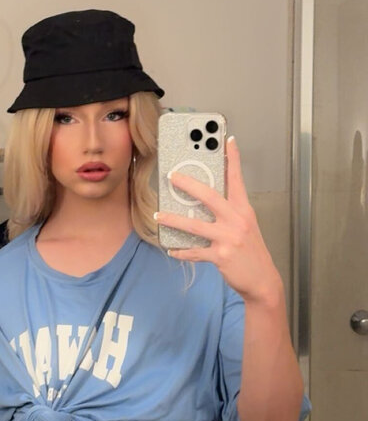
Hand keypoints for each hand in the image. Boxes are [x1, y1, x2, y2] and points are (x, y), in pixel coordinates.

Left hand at [154, 137, 281, 303]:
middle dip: (188, 184)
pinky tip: (171, 249)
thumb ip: (230, 212)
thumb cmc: (251, 251)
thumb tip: (204, 202)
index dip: (233, 159)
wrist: (262, 280)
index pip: (237, 179)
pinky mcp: (221, 255)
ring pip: (195, 225)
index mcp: (244, 210)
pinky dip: (181, 251)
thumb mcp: (246, 226)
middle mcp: (237, 220)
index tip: (227, 141)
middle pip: (209, 196)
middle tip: (172, 176)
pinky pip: (195, 251)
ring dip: (173, 219)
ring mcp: (228, 238)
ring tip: (158, 215)